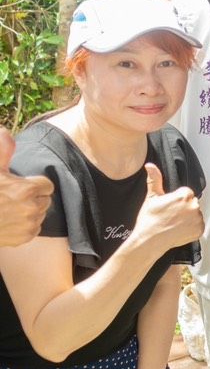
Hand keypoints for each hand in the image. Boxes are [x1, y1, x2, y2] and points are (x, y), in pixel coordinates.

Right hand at [0, 129, 52, 247]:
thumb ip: (2, 150)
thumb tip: (4, 131)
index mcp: (27, 189)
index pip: (46, 184)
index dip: (33, 184)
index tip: (20, 185)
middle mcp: (33, 208)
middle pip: (45, 199)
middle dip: (33, 197)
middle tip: (12, 197)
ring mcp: (30, 224)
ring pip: (40, 214)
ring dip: (29, 211)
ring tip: (9, 209)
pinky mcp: (26, 237)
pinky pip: (33, 228)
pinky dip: (25, 225)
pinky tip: (9, 220)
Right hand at [131, 163, 202, 253]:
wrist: (150, 240)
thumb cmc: (149, 220)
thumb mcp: (151, 197)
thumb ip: (154, 179)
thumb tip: (150, 166)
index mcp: (184, 195)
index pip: (186, 193)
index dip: (176, 200)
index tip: (169, 207)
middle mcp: (194, 205)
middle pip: (192, 203)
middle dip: (183, 208)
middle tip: (171, 216)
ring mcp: (198, 219)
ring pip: (196, 214)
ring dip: (188, 218)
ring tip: (174, 223)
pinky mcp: (200, 230)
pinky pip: (199, 226)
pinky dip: (192, 228)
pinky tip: (180, 229)